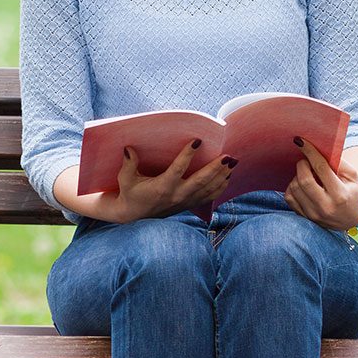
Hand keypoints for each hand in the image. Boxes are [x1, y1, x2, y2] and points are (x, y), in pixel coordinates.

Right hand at [102, 140, 233, 222]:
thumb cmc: (129, 193)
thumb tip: (128, 148)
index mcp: (162, 187)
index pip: (178, 169)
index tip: (197, 141)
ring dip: (222, 176)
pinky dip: (220, 187)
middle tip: (228, 156)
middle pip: (201, 181)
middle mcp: (176, 195)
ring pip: (208, 189)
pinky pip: (209, 197)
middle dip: (216, 168)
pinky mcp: (188, 205)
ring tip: (232, 163)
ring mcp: (184, 201)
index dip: (188, 155)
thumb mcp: (125, 179)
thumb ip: (128, 164)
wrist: (133, 216)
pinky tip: (227, 176)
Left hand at [284, 138, 357, 229]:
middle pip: (304, 180)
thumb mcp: (353, 176)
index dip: (310, 153)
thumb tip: (318, 150)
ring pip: (294, 188)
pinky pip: (289, 197)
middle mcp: (325, 207)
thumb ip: (338, 162)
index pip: (321, 169)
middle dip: (302, 165)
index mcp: (340, 195)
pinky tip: (301, 184)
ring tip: (307, 173)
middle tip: (305, 160)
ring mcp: (313, 214)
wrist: (352, 219)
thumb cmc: (352, 192)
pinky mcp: (304, 217)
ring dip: (297, 176)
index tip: (302, 142)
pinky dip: (292, 187)